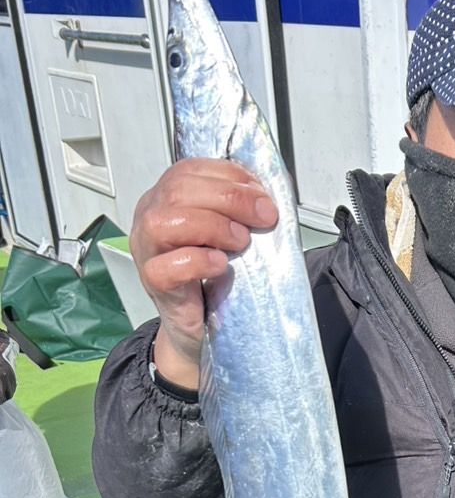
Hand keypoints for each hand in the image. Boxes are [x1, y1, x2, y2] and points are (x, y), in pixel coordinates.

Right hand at [131, 159, 277, 386]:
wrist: (200, 327)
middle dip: (230, 198)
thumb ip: (236, 210)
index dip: (229, 176)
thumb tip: (264, 196)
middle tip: (263, 217)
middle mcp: (150, 217)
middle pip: (180, 190)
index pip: (189, 170)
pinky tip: (220, 265)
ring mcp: (146, 249)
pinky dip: (199, 260)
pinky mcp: (153, 281)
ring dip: (213, 225)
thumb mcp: (226, 234)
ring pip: (167, 221)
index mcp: (165, 198)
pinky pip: (168, 265)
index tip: (261, 193)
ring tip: (241, 242)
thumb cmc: (212, 277)